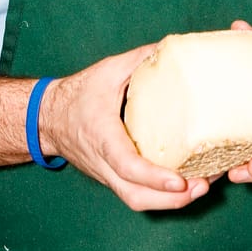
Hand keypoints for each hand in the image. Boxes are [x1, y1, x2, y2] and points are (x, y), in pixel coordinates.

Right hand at [39, 44, 212, 211]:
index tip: (179, 180)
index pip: (126, 165)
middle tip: (204, 185)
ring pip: (137, 201)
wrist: (47, 119)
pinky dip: (163, 197)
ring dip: (171, 202)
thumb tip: (171, 48)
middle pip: (135, 195)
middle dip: (170, 198)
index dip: (153, 177)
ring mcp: (107, 176)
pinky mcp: (113, 180)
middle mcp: (103, 163)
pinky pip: (137, 196)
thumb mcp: (108, 71)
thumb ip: (139, 60)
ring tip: (203, 187)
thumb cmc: (78, 94)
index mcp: (101, 135)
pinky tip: (188, 185)